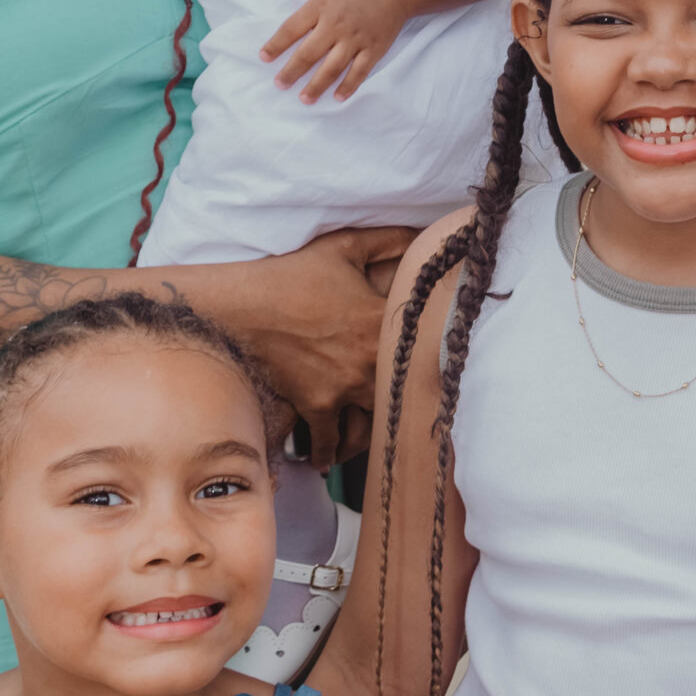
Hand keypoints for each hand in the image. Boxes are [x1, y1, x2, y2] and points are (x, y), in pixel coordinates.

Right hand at [236, 226, 415, 465]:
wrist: (244, 305)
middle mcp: (370, 363)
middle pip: (404, 395)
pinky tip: (328, 460)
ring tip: (375, 438)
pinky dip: (329, 452)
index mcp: (383, 324)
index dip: (439, 356)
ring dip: (371, 432)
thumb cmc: (293, 274)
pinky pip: (329, 439)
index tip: (450, 371)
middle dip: (409, 403)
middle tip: (419, 414)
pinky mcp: (316, 404)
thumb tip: (422, 235)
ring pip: (371, 424)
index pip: (427, 346)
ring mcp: (343, 388)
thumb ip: (389, 239)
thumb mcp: (344, 247)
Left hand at [261, 0, 410, 101]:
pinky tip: (337, 97)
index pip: (292, 28)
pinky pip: (359, 72)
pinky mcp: (373, 49)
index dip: (277, 44)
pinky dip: (348, 85)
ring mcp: (355, 39)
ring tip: (304, 99)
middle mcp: (336, 25)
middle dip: (292, 71)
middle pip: (309, 53)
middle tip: (279, 85)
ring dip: (317, 85)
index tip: (264, 58)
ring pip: (332, 67)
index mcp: (321, 6)